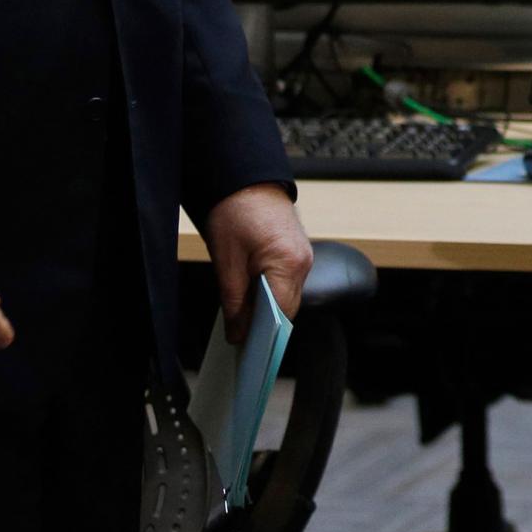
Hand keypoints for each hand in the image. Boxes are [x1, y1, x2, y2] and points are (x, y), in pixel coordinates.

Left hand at [205, 183, 311, 342]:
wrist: (246, 178)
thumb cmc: (236, 212)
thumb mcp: (226, 261)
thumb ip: (234, 302)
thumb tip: (238, 333)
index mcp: (288, 262)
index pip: (282, 314)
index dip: (264, 337)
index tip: (247, 353)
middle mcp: (304, 260)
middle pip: (288, 307)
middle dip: (265, 325)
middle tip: (239, 339)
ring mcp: (304, 255)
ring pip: (288, 295)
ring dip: (267, 309)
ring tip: (242, 319)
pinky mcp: (298, 250)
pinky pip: (288, 282)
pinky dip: (271, 293)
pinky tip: (251, 298)